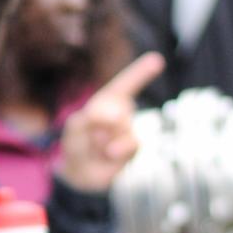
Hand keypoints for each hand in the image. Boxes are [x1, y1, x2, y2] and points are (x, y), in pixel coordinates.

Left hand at [58, 52, 163, 192]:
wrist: (81, 172)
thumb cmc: (77, 144)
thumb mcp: (75, 127)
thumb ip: (90, 117)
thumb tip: (114, 118)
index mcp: (108, 101)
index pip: (126, 84)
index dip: (140, 72)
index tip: (157, 59)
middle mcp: (122, 112)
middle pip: (120, 107)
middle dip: (101, 119)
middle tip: (92, 130)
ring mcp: (129, 129)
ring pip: (121, 126)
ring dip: (102, 137)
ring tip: (95, 144)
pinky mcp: (133, 147)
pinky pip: (129, 142)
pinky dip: (114, 148)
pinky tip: (107, 153)